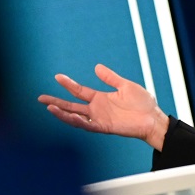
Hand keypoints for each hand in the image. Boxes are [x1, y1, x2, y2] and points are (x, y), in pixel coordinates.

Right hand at [37, 64, 169, 149]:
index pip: (79, 91)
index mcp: (101, 99)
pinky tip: (69, 116)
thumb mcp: (125, 85)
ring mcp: (100, 119)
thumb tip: (97, 67)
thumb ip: (110, 78)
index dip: (68, 84)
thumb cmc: (142, 104)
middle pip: (72, 105)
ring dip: (63, 113)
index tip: (57, 76)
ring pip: (76, 117)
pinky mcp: (106, 127)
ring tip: (49, 108)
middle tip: (40, 98)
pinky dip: (78, 121)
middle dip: (56, 102)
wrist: (153, 118)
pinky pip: (89, 125)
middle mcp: (97, 109)